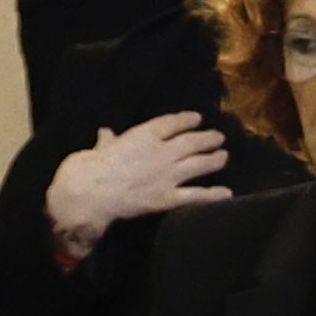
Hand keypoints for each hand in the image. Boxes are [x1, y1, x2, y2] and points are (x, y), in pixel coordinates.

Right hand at [41, 112, 229, 260]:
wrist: (90, 193)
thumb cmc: (90, 167)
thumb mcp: (99, 148)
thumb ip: (107, 141)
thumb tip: (106, 133)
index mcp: (144, 135)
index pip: (172, 123)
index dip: (187, 120)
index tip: (197, 118)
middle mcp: (162, 152)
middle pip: (192, 141)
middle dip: (207, 138)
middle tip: (219, 137)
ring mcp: (168, 175)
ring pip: (199, 164)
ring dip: (214, 160)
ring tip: (224, 157)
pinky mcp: (168, 198)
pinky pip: (195, 196)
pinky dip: (213, 195)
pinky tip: (226, 194)